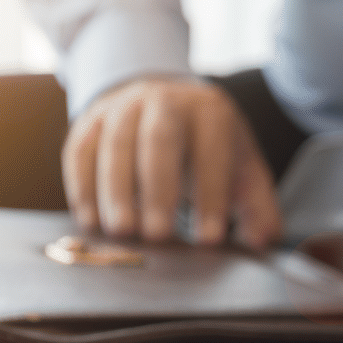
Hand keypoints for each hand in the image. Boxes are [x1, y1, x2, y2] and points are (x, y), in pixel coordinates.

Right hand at [62, 77, 281, 248]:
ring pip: (115, 144)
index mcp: (210, 112)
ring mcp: (123, 106)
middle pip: (159, 139)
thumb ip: (258, 206)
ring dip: (115, 191)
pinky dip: (82, 186)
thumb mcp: (241, 169)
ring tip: (121, 233)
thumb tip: (262, 241)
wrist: (165, 102)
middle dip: (157, 189)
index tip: (208, 240)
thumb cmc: (209, 147)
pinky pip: (80, 150)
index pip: (212, 152)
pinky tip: (90, 221)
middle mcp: (165, 101)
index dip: (211, 196)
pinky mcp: (90, 120)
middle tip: (158, 236)